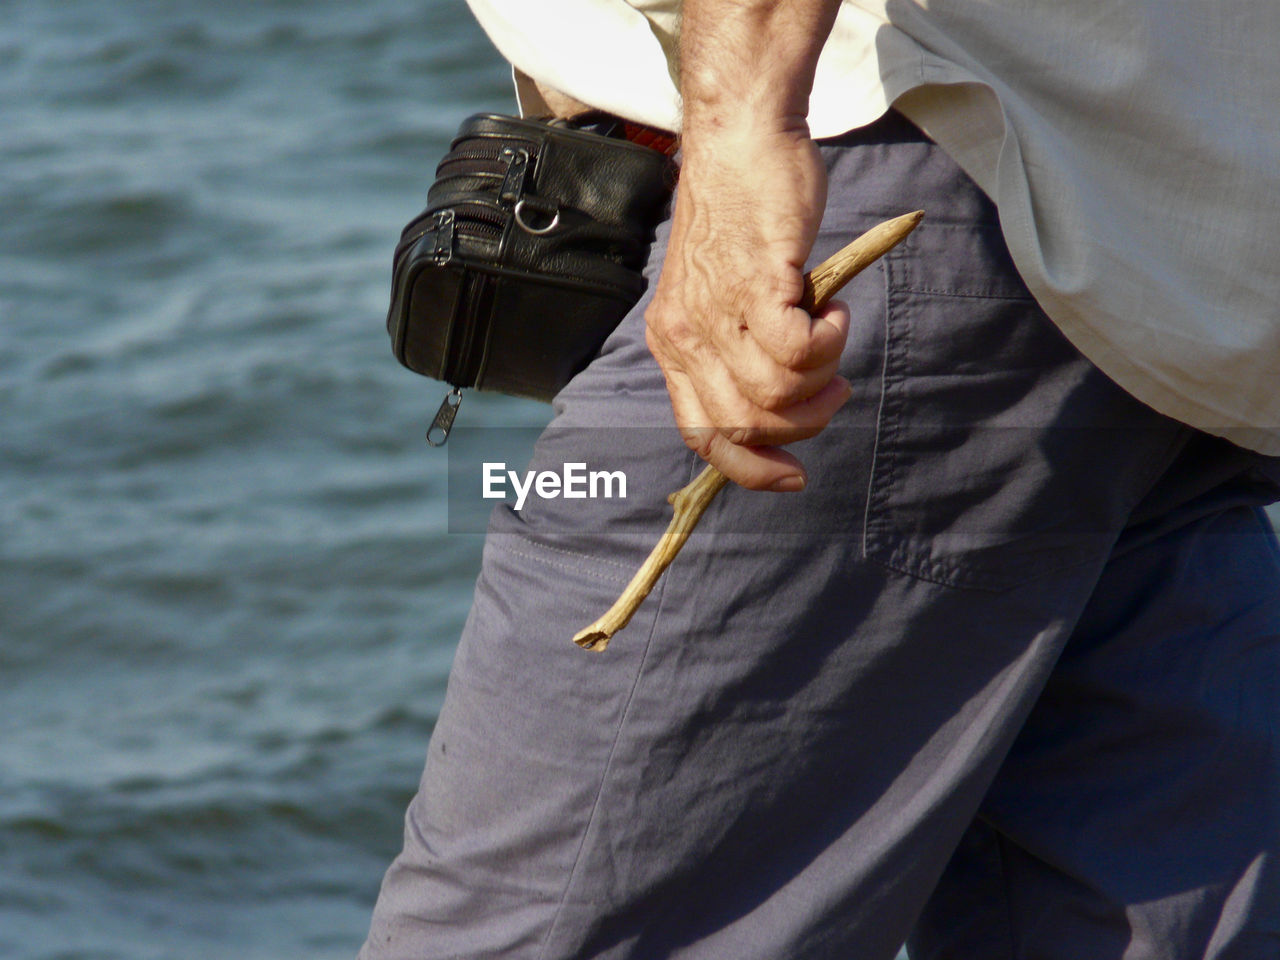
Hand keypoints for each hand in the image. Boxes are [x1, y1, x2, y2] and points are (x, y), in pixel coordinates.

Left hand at [645, 122, 851, 490]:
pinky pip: (797, 351)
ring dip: (821, 378)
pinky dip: (829, 342)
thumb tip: (781, 409)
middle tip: (833, 386)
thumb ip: (735, 349)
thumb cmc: (740, 217)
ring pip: (775, 395)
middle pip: (746, 425)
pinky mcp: (755, 283)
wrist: (741, 143)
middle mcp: (685, 336)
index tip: (793, 474)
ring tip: (833, 336)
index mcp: (671, 345)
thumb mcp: (719, 296)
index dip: (750, 469)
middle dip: (802, 423)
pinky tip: (834, 310)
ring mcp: (716, 311)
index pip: (702, 435)